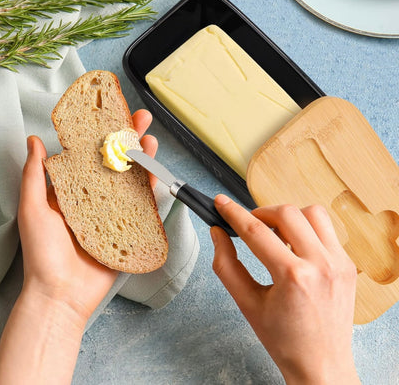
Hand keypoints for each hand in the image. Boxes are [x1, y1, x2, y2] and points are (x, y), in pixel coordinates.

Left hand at [18, 109, 157, 322]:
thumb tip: (34, 141)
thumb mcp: (33, 209)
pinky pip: (142, 205)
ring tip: (150, 140)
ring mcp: (113, 212)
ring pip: (131, 180)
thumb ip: (35, 175)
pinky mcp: (128, 228)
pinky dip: (150, 188)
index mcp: (71, 190)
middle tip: (140, 120)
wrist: (61, 294)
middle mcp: (94, 198)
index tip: (110, 115)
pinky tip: (156, 172)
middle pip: (115, 162)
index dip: (101, 133)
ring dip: (142, 159)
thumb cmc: (42, 254)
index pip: (89, 154)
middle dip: (128, 140)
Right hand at [210, 195, 359, 384]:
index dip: (234, 213)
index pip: (256, 231)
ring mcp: (339, 262)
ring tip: (275, 233)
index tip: (221, 203)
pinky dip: (306, 228)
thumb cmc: (283, 339)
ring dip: (288, 217)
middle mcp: (321, 264)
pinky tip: (294, 244)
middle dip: (261, 212)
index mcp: (293, 277)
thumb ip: (226, 265)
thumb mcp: (246, 303)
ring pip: (312, 213)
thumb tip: (218, 234)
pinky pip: (326, 229)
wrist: (320, 364)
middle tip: (249, 225)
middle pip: (287, 213)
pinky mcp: (347, 263)